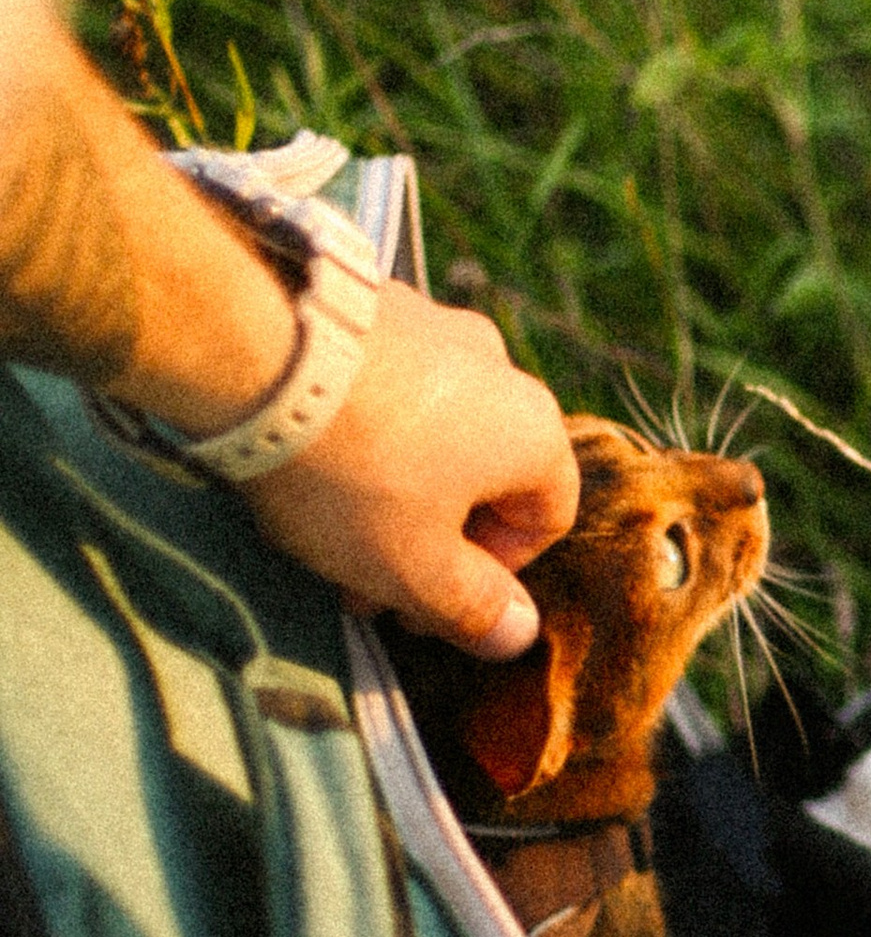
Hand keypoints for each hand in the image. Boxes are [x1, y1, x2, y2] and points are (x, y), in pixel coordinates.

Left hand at [244, 279, 578, 656]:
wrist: (256, 351)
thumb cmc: (353, 475)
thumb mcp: (413, 568)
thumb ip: (473, 608)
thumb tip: (518, 632)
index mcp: (532, 431)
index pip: (549, 517)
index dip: (495, 575)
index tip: (427, 602)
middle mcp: (499, 368)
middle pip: (483, 476)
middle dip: (430, 540)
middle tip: (365, 584)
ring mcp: (434, 326)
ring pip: (430, 433)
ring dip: (392, 489)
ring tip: (322, 525)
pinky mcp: (370, 304)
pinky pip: (382, 389)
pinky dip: (358, 431)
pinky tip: (302, 457)